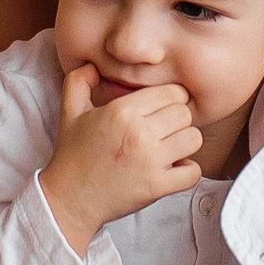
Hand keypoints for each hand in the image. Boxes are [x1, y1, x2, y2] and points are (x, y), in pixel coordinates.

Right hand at [39, 63, 201, 253]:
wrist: (70, 198)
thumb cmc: (73, 156)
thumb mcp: (70, 112)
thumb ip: (79, 81)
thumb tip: (93, 66)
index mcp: (121, 111)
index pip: (171, 93)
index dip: (170, 99)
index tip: (162, 109)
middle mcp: (138, 133)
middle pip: (185, 114)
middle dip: (177, 120)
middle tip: (164, 129)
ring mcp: (150, 161)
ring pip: (193, 139)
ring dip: (184, 144)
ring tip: (169, 148)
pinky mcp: (157, 186)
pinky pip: (193, 171)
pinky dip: (187, 171)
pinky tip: (172, 169)